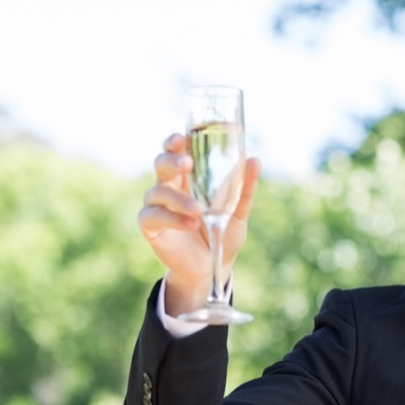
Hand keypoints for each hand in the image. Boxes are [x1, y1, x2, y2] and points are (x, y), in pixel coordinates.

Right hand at [137, 133, 259, 315]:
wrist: (212, 267)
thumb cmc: (222, 233)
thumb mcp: (238, 212)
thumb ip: (243, 188)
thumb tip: (254, 160)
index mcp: (188, 177)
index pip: (175, 151)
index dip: (174, 141)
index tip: (182, 137)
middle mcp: (170, 187)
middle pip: (161, 164)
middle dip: (172, 160)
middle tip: (188, 163)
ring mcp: (157, 206)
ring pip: (157, 191)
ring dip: (178, 198)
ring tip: (198, 210)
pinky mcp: (151, 227)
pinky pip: (153, 216)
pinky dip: (172, 218)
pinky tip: (190, 223)